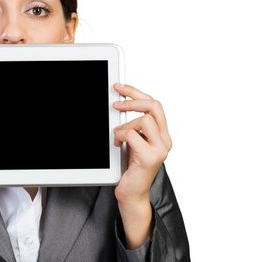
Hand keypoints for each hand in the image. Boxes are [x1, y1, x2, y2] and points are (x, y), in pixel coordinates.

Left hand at [112, 83, 171, 203]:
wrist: (132, 193)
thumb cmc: (131, 167)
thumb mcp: (133, 140)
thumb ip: (134, 125)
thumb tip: (120, 102)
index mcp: (162, 134)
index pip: (154, 104)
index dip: (136, 92)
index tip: (120, 88)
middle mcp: (165, 140)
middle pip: (154, 106)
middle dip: (132, 100)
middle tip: (116, 103)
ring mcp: (160, 149)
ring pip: (143, 120)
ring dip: (124, 125)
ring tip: (117, 136)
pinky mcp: (149, 158)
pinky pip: (132, 135)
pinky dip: (120, 136)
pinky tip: (117, 145)